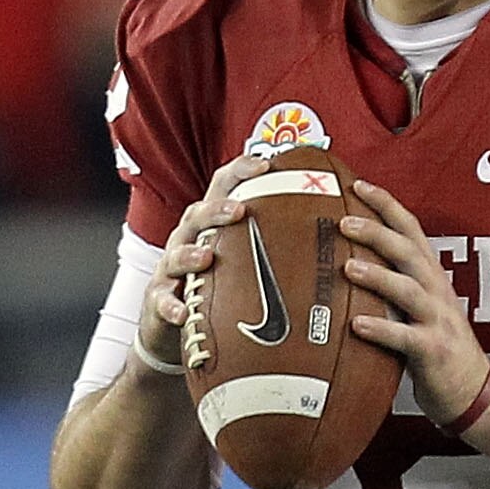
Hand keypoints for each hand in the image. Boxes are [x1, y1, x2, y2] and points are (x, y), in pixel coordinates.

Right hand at [136, 152, 274, 376]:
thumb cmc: (216, 285)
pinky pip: (162, 301)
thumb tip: (330, 233)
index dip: (241, 171)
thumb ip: (275, 244)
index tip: (267, 164)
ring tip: (205, 257)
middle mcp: (187, 239)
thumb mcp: (243, 260)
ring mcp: (170, 269)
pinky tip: (183, 312)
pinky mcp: (159, 301)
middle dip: (216, 210)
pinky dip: (172, 306)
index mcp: (211, 224)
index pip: (223, 187)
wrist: (174, 324)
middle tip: (239, 210)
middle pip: (197, 215)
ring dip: (189, 254)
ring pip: (175, 255)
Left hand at [342, 180, 489, 429]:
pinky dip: (381, 329)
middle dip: (377, 231)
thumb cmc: (438, 351)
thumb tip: (349, 266)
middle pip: (408, 251)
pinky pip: (405, 338)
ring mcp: (438, 321)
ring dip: (377, 276)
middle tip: (343, 221)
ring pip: (408, 289)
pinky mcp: (433, 352)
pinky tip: (356, 325)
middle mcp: (437, 292)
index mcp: (432, 277)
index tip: (357, 185)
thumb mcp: (419, 310)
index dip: (387, 204)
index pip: (411, 230)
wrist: (474, 393)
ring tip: (347, 268)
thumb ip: (394, 286)